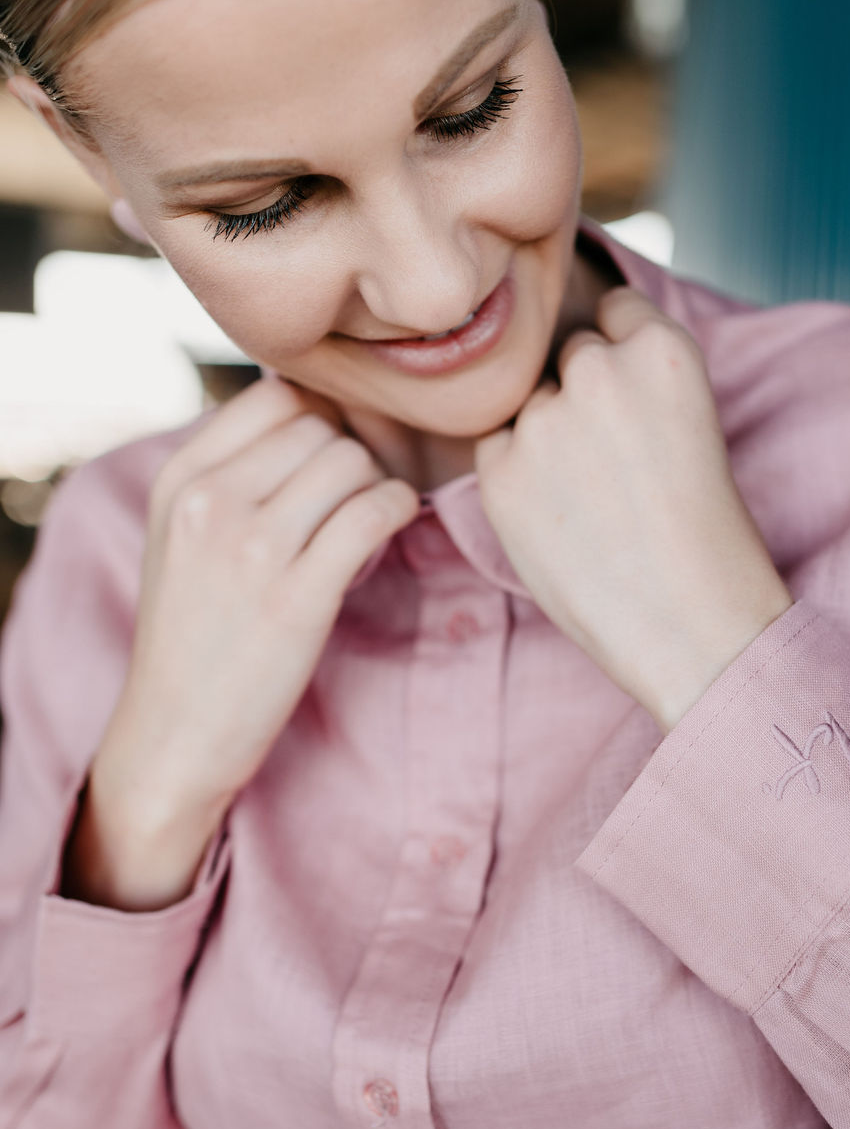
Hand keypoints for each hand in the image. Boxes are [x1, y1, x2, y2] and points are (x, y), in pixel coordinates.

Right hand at [64, 376, 418, 909]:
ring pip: (351, 463)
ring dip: (373, 486)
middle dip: (350, 457)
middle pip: (320, 426)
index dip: (319, 418)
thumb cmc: (194, 633)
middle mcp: (209, 502)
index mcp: (179, 479)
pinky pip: (373, 512)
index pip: (275, 395)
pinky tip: (388, 529)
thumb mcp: (181, 534)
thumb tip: (313, 411)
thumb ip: (231, 473)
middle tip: (352, 501)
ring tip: (361, 525)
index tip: (330, 459)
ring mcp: (251, 549)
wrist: (175, 733)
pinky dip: (395, 511)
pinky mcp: (297, 597)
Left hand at [474, 287, 792, 732]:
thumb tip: (576, 355)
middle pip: (567, 354)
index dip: (619, 354)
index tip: (630, 398)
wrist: (688, 619)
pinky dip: (517, 477)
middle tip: (615, 464)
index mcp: (661, 348)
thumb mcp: (692, 421)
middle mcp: (596, 368)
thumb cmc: (703, 532)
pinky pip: (496, 450)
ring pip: (529, 406)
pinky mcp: (499, 471)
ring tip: (593, 501)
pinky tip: (561, 519)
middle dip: (581, 394)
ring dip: (546, 438)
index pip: (612, 309)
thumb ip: (636, 378)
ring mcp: (541, 419)